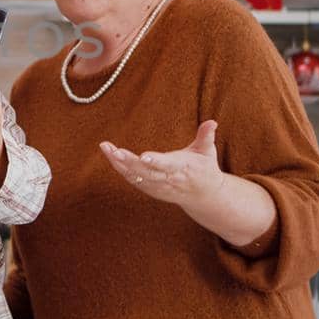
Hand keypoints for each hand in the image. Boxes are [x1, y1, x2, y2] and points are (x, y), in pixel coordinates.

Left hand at [100, 120, 224, 207]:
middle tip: (115, 151)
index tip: (143, 156)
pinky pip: (133, 180)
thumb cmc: (204, 168)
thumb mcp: (207, 152)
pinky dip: (121, 169)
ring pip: (136, 177)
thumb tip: (212, 122)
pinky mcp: (151, 190)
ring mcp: (158, 187)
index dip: (156, 161)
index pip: (168, 165)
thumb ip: (206, 136)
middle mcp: (169, 179)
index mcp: (183, 168)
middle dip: (130, 162)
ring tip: (106, 148)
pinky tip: (110, 155)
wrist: (204, 196)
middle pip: (147, 172)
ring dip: (120, 164)